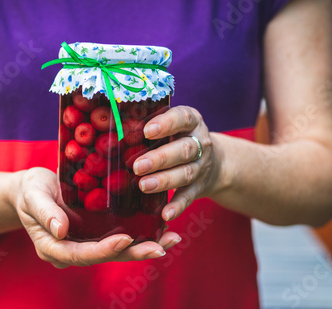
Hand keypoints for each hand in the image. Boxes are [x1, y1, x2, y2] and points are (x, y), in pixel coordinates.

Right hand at [9, 168, 181, 268]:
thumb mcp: (32, 195)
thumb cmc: (29, 191)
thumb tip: (60, 230)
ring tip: (170, 238)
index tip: (126, 240)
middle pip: (106, 256)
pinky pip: (119, 236)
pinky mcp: (96, 232)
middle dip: (134, 253)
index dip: (104, 249)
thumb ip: (44, 212)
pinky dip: (140, 233)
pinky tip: (161, 226)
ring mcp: (86, 243)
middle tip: (160, 247)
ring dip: (144, 245)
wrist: (33, 190)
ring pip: (117, 250)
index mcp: (54, 248)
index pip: (81, 254)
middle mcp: (73, 250)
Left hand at [133, 106, 221, 221]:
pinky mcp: (199, 188)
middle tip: (138, 166)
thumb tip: (116, 128)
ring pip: (185, 173)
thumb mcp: (173, 126)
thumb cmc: (179, 138)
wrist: (215, 162)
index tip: (147, 131)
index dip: (166, 124)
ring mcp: (201, 167)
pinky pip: (188, 197)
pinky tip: (165, 214)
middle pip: (183, 150)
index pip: (183, 118)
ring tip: (143, 186)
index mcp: (191, 122)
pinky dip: (177, 206)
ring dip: (164, 181)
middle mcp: (200, 143)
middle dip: (160, 158)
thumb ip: (151, 126)